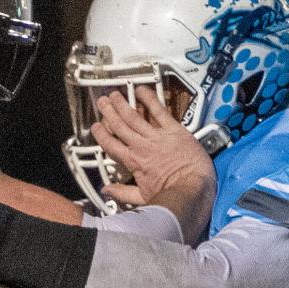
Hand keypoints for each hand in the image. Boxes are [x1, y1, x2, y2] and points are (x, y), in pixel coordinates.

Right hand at [91, 89, 215, 231]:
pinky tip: (141, 90)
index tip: (96, 127)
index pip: (111, 145)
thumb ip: (123, 193)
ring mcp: (156, 136)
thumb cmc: (171, 195)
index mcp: (133, 162)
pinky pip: (159, 111)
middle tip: (102, 102)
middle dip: (109, 112)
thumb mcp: (143, 197)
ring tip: (115, 94)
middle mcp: (142, 146)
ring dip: (123, 104)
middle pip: (120, 126)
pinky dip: (149, 99)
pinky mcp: (173, 129)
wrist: (192, 188)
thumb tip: (107, 191)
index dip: (102, 134)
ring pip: (134, 116)